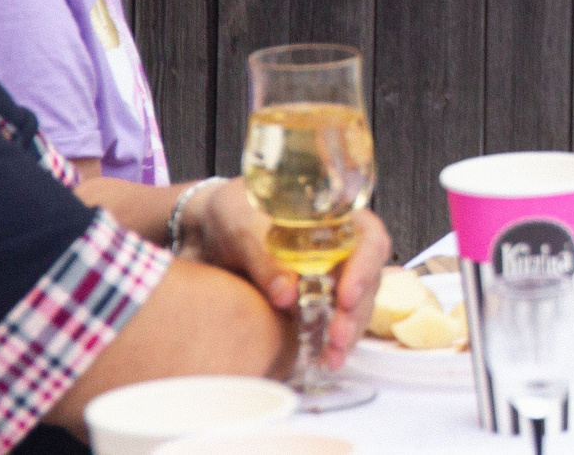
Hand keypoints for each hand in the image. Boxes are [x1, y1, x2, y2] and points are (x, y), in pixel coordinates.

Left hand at [190, 179, 393, 364]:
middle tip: (338, 336)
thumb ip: (266, 259)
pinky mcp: (312, 302)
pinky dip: (329, 343)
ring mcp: (328, 277)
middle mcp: (340, 249)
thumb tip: (287, 294)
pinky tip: (322, 360)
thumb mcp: (245, 228)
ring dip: (347, 332)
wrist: (204, 233)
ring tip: (332, 357)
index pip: (369, 240)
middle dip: (356, 312)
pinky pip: (331, 322)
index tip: (346, 296)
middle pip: (366, 279)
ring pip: (354, 306)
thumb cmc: (232, 214)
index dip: (366, 267)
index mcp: (336, 220)